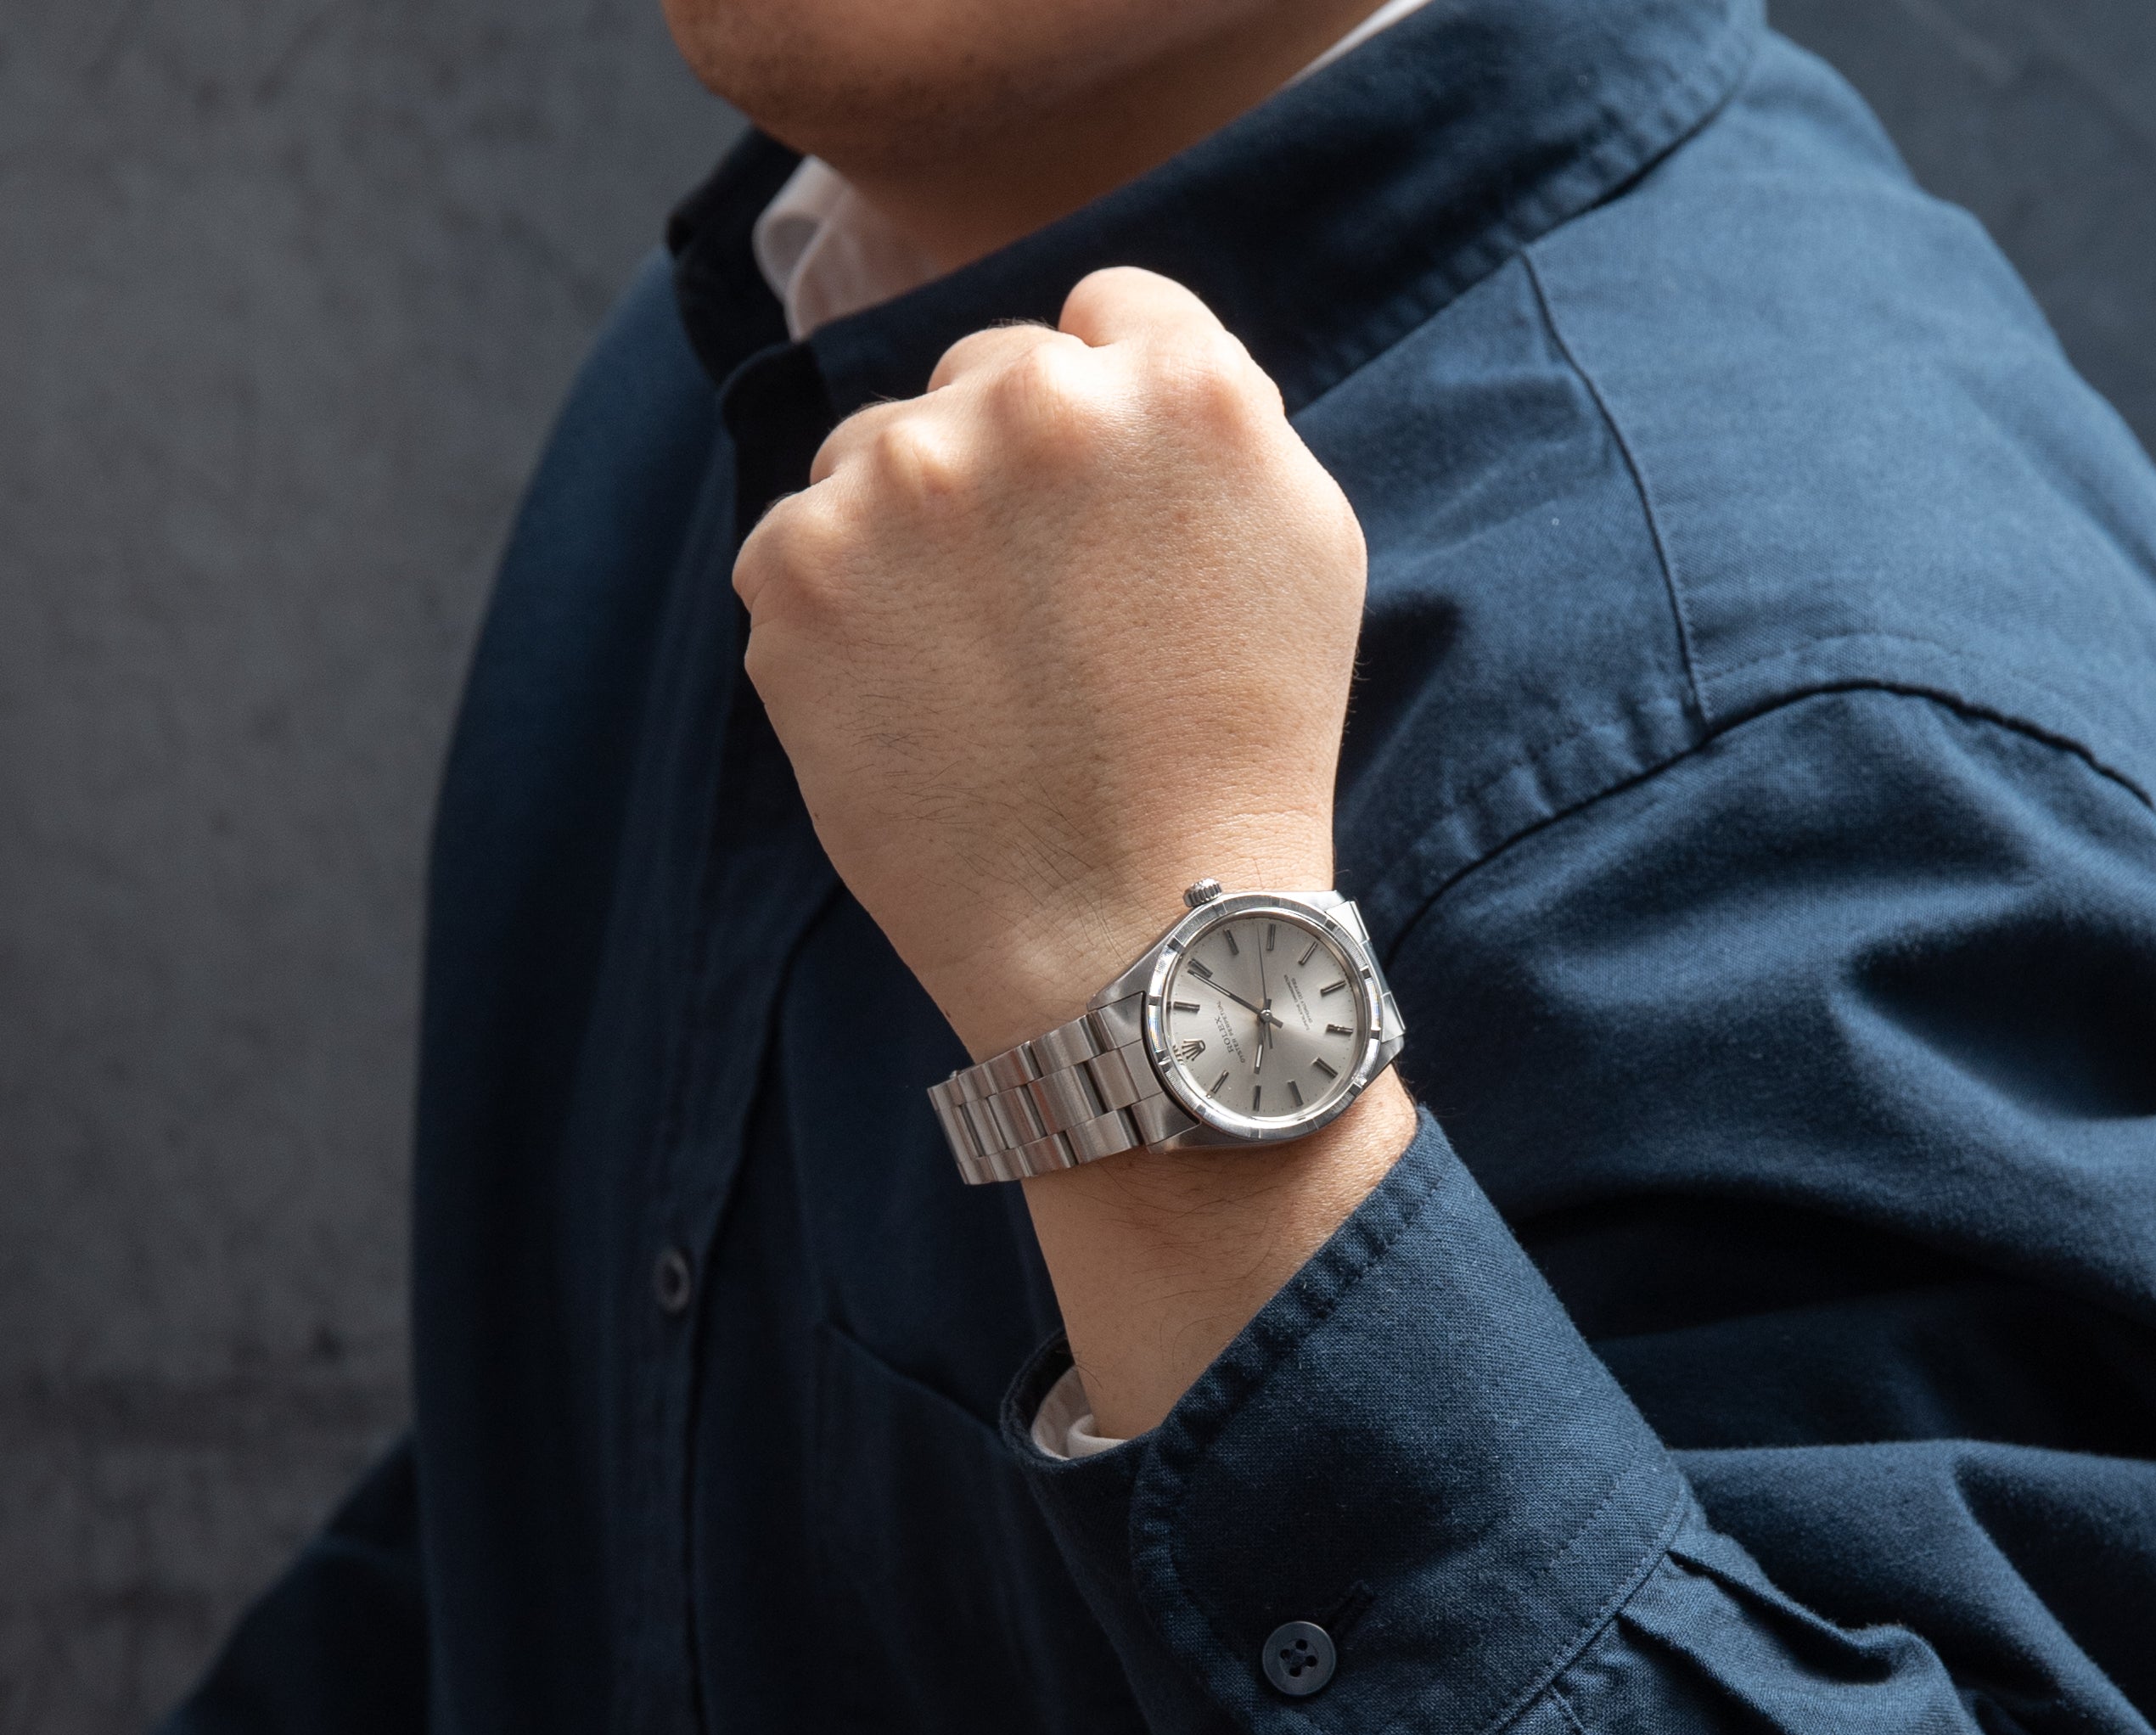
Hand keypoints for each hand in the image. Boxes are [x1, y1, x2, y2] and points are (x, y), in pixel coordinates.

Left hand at [734, 267, 1367, 1059]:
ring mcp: (898, 479)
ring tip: (984, 673)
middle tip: (1055, 624)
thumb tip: (1116, 347)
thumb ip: (1221, 409)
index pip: (1110, 315)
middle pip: (988, 374)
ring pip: (882, 450)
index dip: (1116, 425)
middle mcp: (1031, 400)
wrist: (1135, 941)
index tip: (1120, 528)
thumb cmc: (1240, 762)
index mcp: (1178, 383)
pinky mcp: (794, 569)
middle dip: (1012, 476)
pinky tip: (917, 704)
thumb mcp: (1306, 548)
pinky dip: (846, 616)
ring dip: (917, 533)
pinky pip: (803, 544)